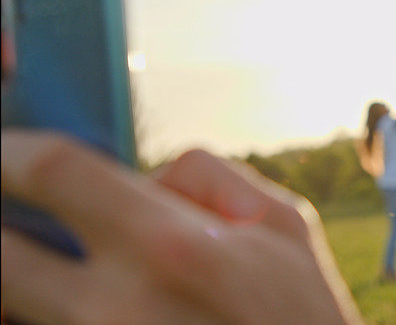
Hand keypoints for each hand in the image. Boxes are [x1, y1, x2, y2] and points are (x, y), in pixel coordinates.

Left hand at [1, 130, 361, 323]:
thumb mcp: (284, 223)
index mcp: (174, 245)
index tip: (2, 148)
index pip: (55, 172)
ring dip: (17, 283)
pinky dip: (50, 313)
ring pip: (14, 308)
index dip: (10, 149)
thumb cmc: (304, 313)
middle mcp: (120, 307)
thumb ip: (208, 175)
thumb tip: (138, 177)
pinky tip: (103, 302)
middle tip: (7, 216)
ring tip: (60, 264)